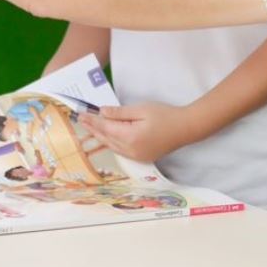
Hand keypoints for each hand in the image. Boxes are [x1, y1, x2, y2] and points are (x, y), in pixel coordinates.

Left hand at [81, 102, 199, 163]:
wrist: (185, 128)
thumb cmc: (165, 115)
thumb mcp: (141, 109)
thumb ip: (120, 112)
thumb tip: (102, 112)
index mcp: (130, 137)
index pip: (104, 128)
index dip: (92, 121)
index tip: (81, 114)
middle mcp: (130, 150)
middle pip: (106, 139)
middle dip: (93, 129)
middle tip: (81, 120)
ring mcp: (135, 156)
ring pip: (112, 146)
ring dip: (100, 136)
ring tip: (90, 128)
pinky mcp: (141, 157)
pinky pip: (120, 150)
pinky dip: (110, 142)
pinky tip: (106, 136)